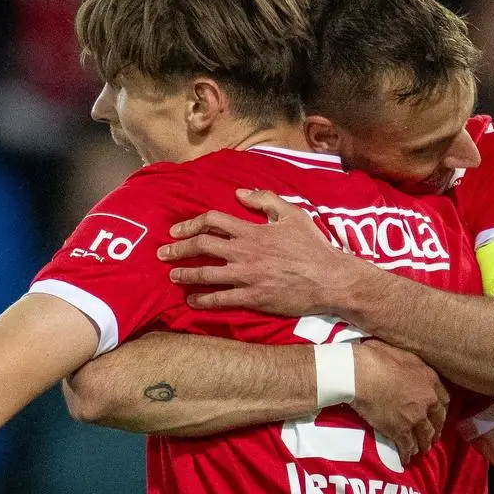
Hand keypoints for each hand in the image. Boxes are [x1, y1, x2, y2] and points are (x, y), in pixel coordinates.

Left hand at [160, 188, 360, 314]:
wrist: (329, 278)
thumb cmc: (312, 245)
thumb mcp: (292, 214)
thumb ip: (265, 200)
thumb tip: (240, 193)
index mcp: (252, 230)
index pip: (213, 221)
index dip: (190, 223)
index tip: (177, 230)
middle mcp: (244, 252)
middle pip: (202, 246)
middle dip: (179, 248)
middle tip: (164, 252)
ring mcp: (246, 277)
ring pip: (206, 274)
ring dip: (185, 273)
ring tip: (172, 275)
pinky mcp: (252, 298)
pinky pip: (221, 299)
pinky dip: (203, 300)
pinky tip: (192, 300)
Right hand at [351, 340, 448, 465]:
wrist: (359, 373)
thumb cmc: (376, 356)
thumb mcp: (403, 352)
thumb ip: (413, 364)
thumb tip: (409, 364)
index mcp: (429, 379)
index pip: (444, 399)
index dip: (441, 409)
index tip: (437, 414)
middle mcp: (427, 400)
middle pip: (438, 420)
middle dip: (436, 430)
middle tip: (432, 436)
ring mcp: (415, 417)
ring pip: (425, 436)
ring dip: (424, 444)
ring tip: (421, 450)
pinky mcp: (400, 430)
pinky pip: (408, 446)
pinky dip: (407, 454)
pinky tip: (406, 458)